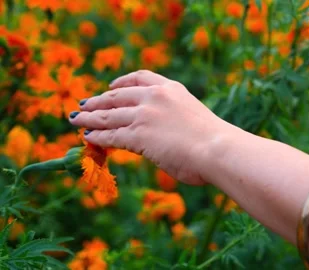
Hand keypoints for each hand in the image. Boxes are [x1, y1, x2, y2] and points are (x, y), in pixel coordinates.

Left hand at [69, 70, 230, 184]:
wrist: (217, 148)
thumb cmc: (215, 141)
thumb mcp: (192, 117)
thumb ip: (174, 119)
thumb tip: (164, 135)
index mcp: (172, 89)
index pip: (141, 77)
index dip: (121, 81)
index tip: (111, 85)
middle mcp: (154, 97)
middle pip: (117, 95)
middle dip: (98, 100)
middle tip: (85, 104)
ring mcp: (144, 115)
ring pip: (108, 115)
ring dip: (89, 117)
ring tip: (76, 119)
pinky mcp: (136, 135)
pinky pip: (109, 134)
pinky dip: (96, 136)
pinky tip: (88, 137)